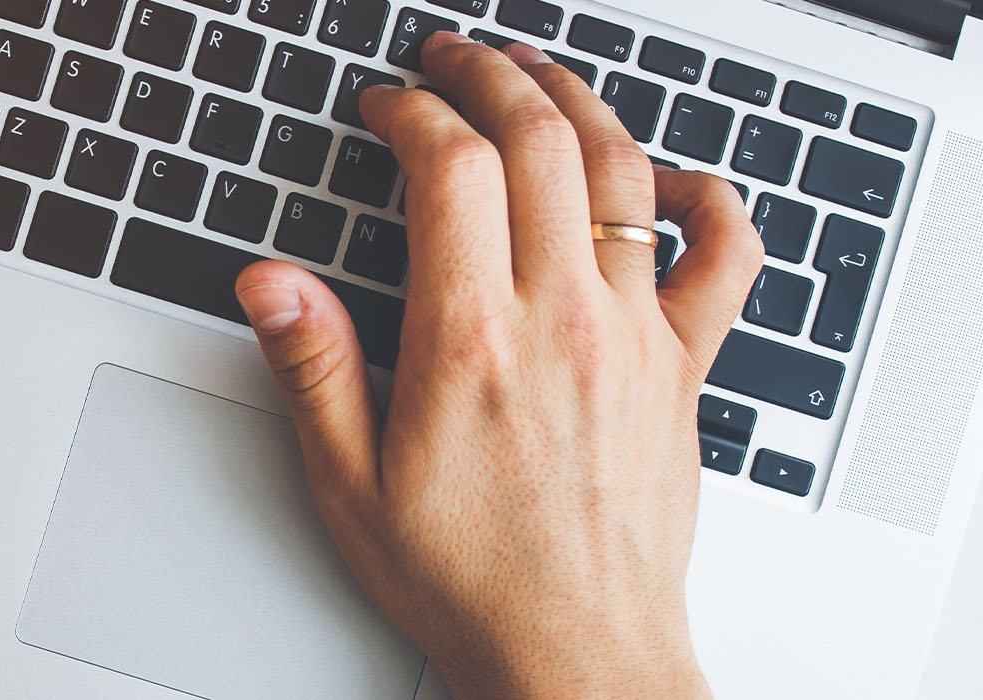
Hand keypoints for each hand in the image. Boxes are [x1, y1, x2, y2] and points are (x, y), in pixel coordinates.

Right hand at [234, 34, 760, 698]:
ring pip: (622, 173)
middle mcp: (562, 322)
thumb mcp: (350, 485)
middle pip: (539, 142)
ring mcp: (634, 337)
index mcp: (470, 341)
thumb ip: (314, 369)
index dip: (411, 112)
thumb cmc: (468, 580)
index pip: (448, 169)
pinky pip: (723, 259)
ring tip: (536, 75)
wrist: (577, 654)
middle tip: (451, 59)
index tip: (384, 107)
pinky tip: (674, 178)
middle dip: (488, 77)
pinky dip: (708, 199)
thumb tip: (271, 283)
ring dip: (577, 103)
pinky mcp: (682, 368)